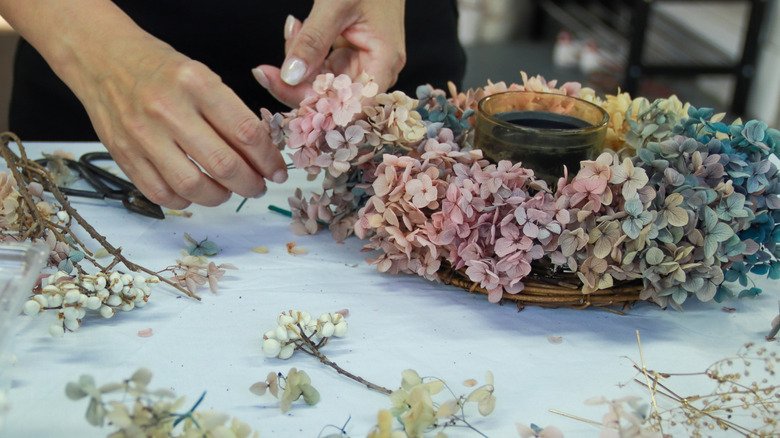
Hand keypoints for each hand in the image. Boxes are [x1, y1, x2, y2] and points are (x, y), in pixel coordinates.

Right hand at [0, 0, 287, 208]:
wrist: (103, 59)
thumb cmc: (161, 69)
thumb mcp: (204, 76)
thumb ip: (232, 113)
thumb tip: (263, 155)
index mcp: (196, 83)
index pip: (246, 132)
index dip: (269, 159)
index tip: (277, 170)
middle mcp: (168, 109)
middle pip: (223, 165)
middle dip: (250, 184)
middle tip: (258, 185)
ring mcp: (142, 135)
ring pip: (193, 187)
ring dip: (220, 196)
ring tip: (228, 191)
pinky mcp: (123, 155)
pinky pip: (161, 194)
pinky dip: (185, 201)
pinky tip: (196, 192)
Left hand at [252, 0, 405, 107]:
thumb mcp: (335, 5)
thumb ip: (312, 42)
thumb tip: (290, 76)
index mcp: (384, 62)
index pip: (351, 105)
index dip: (317, 107)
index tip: (282, 92)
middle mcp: (376, 69)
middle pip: (332, 98)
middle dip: (298, 83)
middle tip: (266, 71)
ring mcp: (362, 62)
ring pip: (322, 83)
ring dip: (299, 62)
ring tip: (294, 28)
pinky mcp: (348, 53)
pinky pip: (321, 65)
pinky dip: (304, 50)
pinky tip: (297, 28)